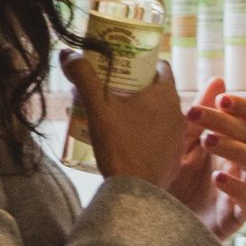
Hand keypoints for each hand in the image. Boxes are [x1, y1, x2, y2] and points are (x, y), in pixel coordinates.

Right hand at [60, 52, 187, 190]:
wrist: (135, 193)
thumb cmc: (119, 146)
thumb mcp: (97, 108)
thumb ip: (83, 77)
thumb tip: (67, 52)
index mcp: (166, 95)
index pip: (161, 66)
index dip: (143, 62)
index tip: (124, 66)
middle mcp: (178, 112)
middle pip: (159, 90)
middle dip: (137, 87)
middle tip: (112, 90)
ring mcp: (179, 136)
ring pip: (161, 114)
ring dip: (142, 110)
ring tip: (116, 115)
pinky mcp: (174, 156)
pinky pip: (162, 136)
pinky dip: (147, 132)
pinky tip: (127, 139)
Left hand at [164, 78, 245, 240]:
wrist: (150, 224)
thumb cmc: (167, 181)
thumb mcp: (178, 143)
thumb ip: (199, 114)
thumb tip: (219, 79)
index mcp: (230, 145)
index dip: (245, 107)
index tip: (221, 99)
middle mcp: (239, 166)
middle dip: (227, 121)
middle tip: (195, 115)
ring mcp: (238, 192)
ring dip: (237, 148)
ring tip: (207, 141)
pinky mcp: (233, 218)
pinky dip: (237, 187)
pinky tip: (216, 177)